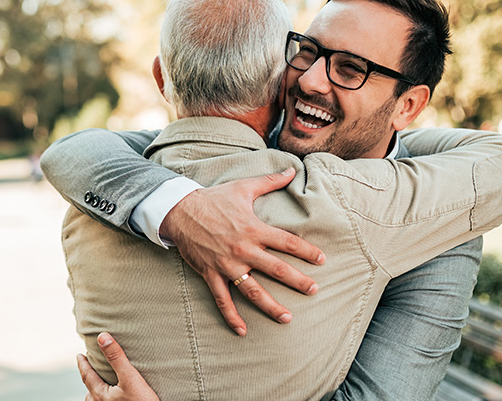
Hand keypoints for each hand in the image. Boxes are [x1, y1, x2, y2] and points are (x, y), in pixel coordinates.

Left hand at [77, 332, 159, 400]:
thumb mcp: (131, 378)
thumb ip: (117, 358)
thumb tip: (102, 336)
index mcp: (100, 395)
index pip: (86, 375)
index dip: (83, 364)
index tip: (79, 356)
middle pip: (90, 390)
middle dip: (89, 378)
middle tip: (89, 368)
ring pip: (96, 400)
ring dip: (97, 391)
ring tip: (102, 385)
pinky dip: (105, 399)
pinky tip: (115, 399)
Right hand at [160, 167, 324, 335]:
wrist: (180, 210)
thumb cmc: (214, 199)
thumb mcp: (243, 187)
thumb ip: (270, 181)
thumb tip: (291, 170)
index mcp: (254, 229)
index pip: (287, 242)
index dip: (306, 251)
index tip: (321, 260)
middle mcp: (243, 249)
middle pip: (276, 269)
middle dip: (298, 281)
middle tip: (314, 290)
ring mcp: (227, 264)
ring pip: (253, 290)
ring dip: (271, 306)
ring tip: (287, 317)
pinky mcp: (211, 274)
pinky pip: (223, 299)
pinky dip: (232, 316)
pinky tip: (242, 330)